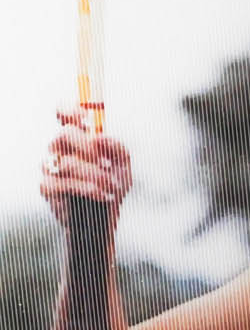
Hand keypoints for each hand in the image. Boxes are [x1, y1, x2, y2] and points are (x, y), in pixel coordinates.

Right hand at [40, 110, 131, 226]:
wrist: (103, 218)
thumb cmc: (112, 186)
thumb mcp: (124, 165)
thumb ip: (117, 147)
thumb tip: (100, 136)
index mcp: (77, 139)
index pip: (65, 114)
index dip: (72, 111)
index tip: (87, 119)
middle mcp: (59, 149)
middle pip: (65, 134)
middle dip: (90, 148)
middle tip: (108, 164)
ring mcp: (50, 167)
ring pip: (69, 162)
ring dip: (96, 175)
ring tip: (113, 186)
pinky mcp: (46, 187)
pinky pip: (65, 183)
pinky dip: (89, 189)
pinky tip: (104, 195)